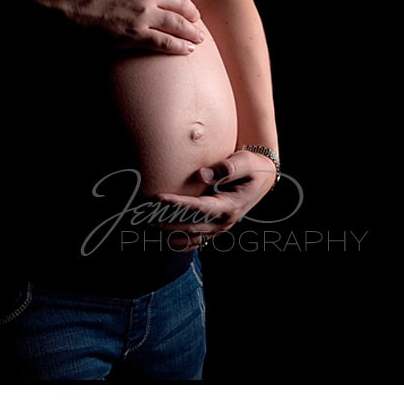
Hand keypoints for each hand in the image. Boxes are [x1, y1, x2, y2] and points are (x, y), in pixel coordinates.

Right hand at [15, 0, 204, 54]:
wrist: (62, 6)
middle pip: (179, 2)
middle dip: (191, 12)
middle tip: (196, 20)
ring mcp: (143, 14)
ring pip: (177, 23)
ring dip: (190, 32)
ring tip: (198, 38)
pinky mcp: (135, 35)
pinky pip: (164, 42)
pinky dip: (178, 47)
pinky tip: (186, 51)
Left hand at [154, 150, 277, 250]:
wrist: (261, 179)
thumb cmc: (252, 167)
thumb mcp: (246, 162)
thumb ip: (228, 167)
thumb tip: (203, 174)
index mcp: (231, 206)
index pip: (201, 208)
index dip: (179, 205)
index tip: (159, 198)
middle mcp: (224, 222)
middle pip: (190, 226)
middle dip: (165, 222)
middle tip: (141, 216)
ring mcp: (218, 229)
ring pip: (188, 238)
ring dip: (165, 236)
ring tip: (142, 230)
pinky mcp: (212, 230)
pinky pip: (191, 242)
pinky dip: (173, 242)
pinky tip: (155, 240)